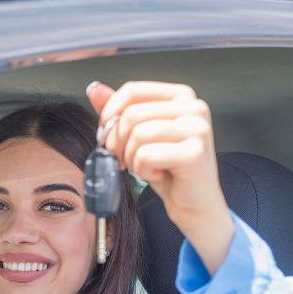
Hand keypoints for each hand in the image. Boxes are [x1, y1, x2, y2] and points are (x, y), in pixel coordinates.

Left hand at [87, 81, 234, 272]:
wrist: (194, 205)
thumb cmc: (169, 170)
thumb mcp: (139, 136)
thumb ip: (120, 110)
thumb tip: (95, 88)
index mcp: (182, 96)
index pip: (132, 90)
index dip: (110, 114)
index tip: (106, 136)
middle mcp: (194, 107)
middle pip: (132, 114)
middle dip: (118, 142)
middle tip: (125, 160)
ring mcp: (198, 128)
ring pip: (138, 134)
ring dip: (132, 158)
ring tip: (144, 168)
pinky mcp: (195, 152)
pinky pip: (146, 155)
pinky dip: (143, 171)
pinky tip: (157, 176)